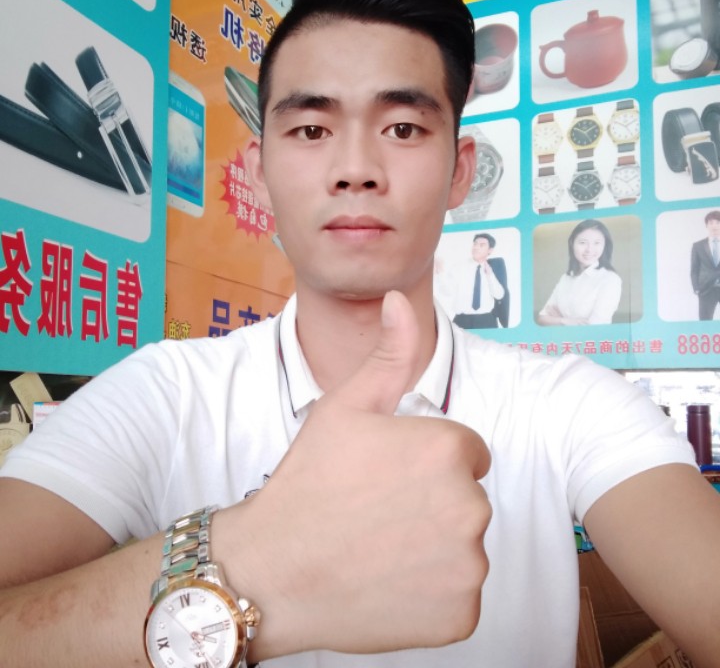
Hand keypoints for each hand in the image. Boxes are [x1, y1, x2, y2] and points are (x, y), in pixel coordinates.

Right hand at [228, 291, 491, 658]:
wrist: (272, 569)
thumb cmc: (307, 482)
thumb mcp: (345, 407)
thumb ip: (388, 353)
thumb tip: (399, 299)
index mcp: (448, 450)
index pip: (465, 452)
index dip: (424, 462)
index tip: (387, 477)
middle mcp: (470, 507)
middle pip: (467, 498)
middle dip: (433, 501)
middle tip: (378, 512)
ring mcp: (468, 567)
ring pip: (465, 546)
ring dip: (434, 547)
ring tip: (379, 547)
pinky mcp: (460, 616)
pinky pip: (459, 595)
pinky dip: (432, 593)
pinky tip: (387, 583)